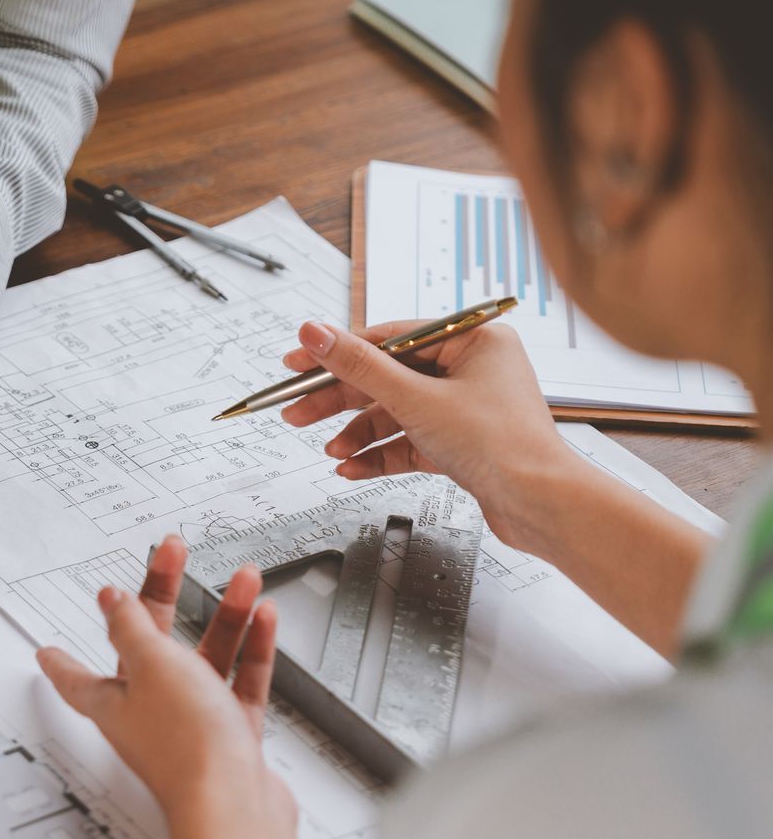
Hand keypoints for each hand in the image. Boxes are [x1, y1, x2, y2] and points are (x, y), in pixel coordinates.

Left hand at [36, 535, 292, 829]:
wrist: (235, 806)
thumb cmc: (185, 746)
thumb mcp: (150, 665)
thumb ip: (133, 628)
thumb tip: (111, 601)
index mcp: (113, 701)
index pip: (75, 676)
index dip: (59, 661)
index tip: (45, 650)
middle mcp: (149, 713)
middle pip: (150, 646)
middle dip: (164, 595)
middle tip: (172, 556)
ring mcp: (193, 725)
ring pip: (205, 658)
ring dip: (225, 615)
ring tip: (242, 578)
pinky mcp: (232, 738)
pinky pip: (240, 683)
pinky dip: (252, 650)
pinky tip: (263, 620)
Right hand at [280, 318, 577, 549]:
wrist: (540, 505)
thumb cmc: (504, 446)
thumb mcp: (416, 399)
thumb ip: (360, 366)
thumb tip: (316, 333)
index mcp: (473, 340)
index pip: (390, 337)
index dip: (338, 352)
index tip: (300, 364)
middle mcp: (471, 369)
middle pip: (386, 377)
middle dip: (340, 401)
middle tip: (298, 411)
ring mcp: (464, 407)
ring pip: (394, 413)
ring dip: (358, 435)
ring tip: (333, 452)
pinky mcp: (459, 442)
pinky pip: (407, 441)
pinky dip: (379, 454)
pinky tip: (354, 467)